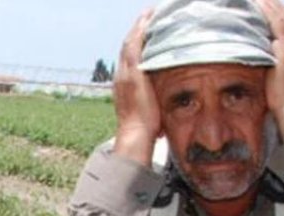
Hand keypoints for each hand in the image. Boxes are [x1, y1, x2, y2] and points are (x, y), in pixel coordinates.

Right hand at [112, 8, 161, 165]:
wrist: (136, 133)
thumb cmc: (145, 127)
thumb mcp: (148, 108)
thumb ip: (152, 98)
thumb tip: (161, 97)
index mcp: (124, 83)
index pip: (129, 58)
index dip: (135, 42)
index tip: (144, 31)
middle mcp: (121, 76)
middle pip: (127, 46)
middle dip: (136, 30)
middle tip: (146, 16)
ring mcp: (125, 73)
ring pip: (130, 43)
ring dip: (138, 26)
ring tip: (147, 13)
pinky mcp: (133, 73)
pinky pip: (134, 45)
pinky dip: (139, 31)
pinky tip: (146, 20)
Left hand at [256, 0, 283, 139]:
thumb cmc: (283, 101)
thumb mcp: (280, 77)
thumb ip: (274, 63)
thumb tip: (261, 57)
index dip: (279, 14)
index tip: (268, 4)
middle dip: (275, 5)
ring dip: (271, 4)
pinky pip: (278, 24)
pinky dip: (270, 12)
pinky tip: (260, 3)